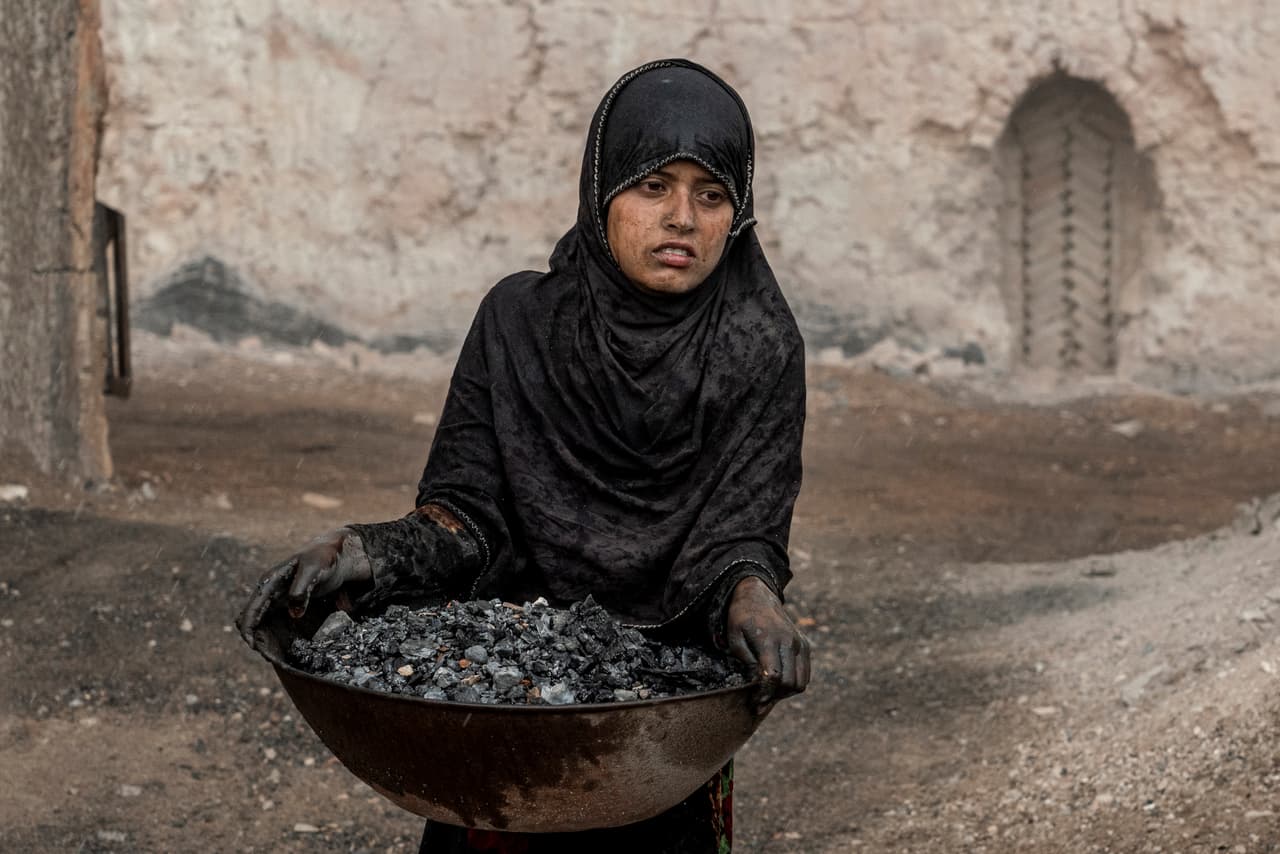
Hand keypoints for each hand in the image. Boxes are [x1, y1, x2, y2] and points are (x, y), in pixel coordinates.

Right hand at [235, 527, 370, 646]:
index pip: (252, 608)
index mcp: (270, 581)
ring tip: (275, 655)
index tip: (254, 646)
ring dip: (265, 638)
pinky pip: (274, 622)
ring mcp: (277, 599)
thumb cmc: (323, 559)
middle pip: (252, 618)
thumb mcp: (314, 570)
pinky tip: (284, 646)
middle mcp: (269, 591)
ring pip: (261, 622)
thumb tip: (294, 613)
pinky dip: (275, 634)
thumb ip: (302, 589)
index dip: (249, 628)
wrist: (334, 555)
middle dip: (255, 637)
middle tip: (268, 656)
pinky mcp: (287, 604)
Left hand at [725, 575, 810, 712]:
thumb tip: (756, 680)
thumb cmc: (741, 617)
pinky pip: (805, 674)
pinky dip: (794, 684)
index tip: (755, 703)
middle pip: (790, 683)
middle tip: (759, 703)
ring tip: (769, 694)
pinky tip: (778, 684)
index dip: (765, 694)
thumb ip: (744, 659)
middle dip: (774, 697)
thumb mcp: (734, 635)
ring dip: (785, 693)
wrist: (758, 596)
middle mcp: (789, 641)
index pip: (774, 676)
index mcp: (770, 639)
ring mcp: (800, 643)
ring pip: (801, 682)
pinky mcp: (804, 645)